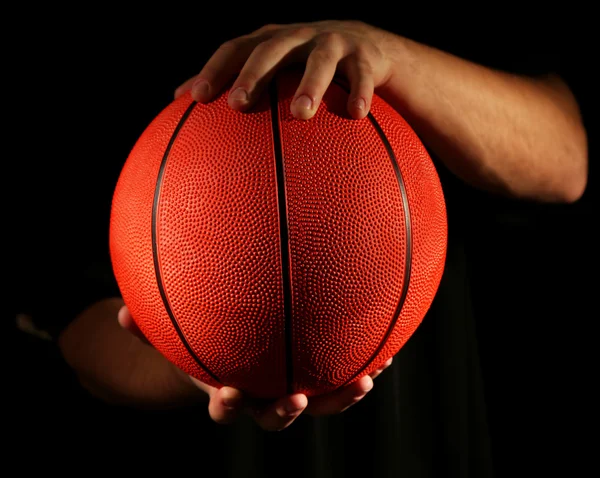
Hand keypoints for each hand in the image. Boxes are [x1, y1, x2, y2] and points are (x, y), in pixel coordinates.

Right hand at [118, 305, 392, 430]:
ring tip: (367, 378)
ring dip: (342, 395)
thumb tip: (120, 314)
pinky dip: (362, 364)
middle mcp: (264, 395)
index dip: (227, 406)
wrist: (235, 354)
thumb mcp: (176, 335)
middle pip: (277, 416)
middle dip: (288, 412)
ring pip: (320, 401)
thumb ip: (150, 327)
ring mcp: (293, 386)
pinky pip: (340, 374)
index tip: (229, 392)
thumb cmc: (203, 342)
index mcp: (229, 389)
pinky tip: (385, 346)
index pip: (225, 408)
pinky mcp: (317, 373)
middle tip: (298, 401)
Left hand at [174, 20, 398, 120]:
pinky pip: (362, 74)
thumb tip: (179, 99)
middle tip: (238, 104)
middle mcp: (297, 37)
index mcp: (270, 42)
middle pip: (271, 49)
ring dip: (310, 84)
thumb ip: (234, 83)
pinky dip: (360, 92)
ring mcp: (332, 42)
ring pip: (320, 60)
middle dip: (254, 74)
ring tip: (301, 114)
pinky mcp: (364, 55)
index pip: (235, 49)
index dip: (215, 69)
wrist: (363, 47)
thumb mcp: (273, 70)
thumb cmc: (305, 66)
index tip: (196, 97)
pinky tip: (356, 115)